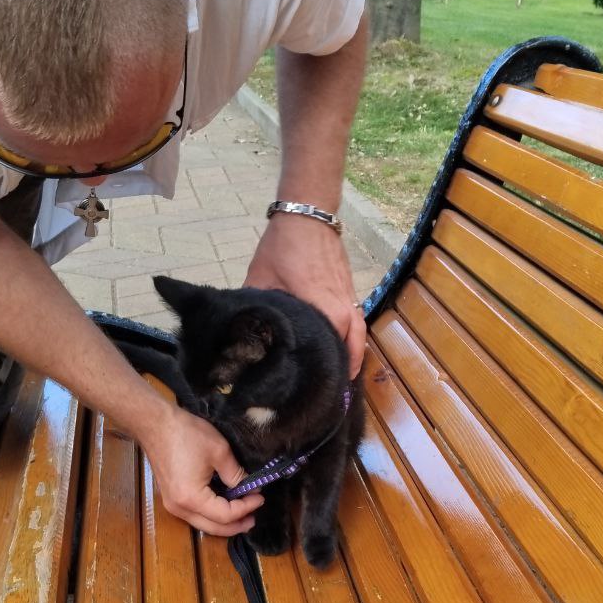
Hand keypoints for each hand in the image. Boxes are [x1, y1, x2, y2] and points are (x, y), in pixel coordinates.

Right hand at [141, 401, 263, 534]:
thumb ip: (236, 474)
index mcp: (192, 498)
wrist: (155, 424)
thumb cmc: (186, 435)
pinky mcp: (171, 497)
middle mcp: (180, 508)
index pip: (225, 514)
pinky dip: (211, 515)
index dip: (246, 508)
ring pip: (202, 524)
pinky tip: (223, 506)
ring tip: (243, 515)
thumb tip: (249, 487)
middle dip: (236, 524)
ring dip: (224, 522)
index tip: (260, 497)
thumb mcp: (219, 452)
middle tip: (254, 518)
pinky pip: (194, 514)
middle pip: (213, 527)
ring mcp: (172, 504)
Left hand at [245, 213, 365, 377]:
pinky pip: (356, 318)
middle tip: (334, 388)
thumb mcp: (261, 278)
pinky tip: (340, 343)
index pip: (333, 345)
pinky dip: (352, 334)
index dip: (327, 368)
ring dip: (353, 351)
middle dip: (347, 366)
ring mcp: (348, 295)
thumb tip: (244, 330)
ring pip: (359, 331)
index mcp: (323, 305)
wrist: (308, 214)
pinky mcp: (349, 288)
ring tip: (342, 371)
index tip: (318, 388)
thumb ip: (256, 306)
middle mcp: (342, 304)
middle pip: (354, 343)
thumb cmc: (284, 246)